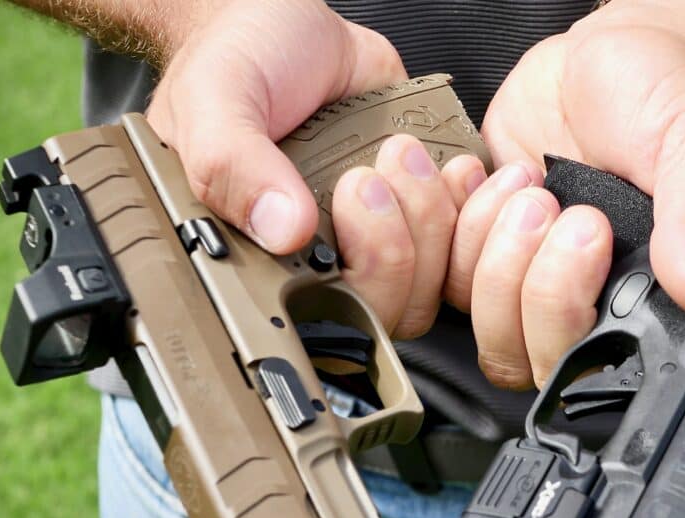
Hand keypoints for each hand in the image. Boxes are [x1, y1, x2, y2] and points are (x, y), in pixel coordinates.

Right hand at [146, 0, 487, 337]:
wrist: (282, 16)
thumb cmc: (236, 59)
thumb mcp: (215, 102)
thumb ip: (233, 166)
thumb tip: (284, 230)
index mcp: (261, 257)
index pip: (315, 320)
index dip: (348, 285)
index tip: (348, 205)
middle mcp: (321, 256)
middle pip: (385, 309)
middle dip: (394, 247)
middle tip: (370, 178)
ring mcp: (374, 235)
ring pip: (431, 284)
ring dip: (432, 220)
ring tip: (399, 153)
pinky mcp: (418, 207)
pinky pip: (463, 244)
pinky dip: (469, 206)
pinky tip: (449, 164)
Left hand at [447, 0, 684, 387]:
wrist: (612, 47)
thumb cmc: (666, 89)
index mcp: (644, 298)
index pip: (588, 363)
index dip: (565, 308)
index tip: (585, 228)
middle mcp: (585, 300)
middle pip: (518, 354)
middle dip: (519, 275)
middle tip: (546, 200)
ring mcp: (526, 274)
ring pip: (473, 313)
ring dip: (485, 240)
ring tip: (526, 176)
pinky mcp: (482, 241)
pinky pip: (438, 267)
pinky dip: (449, 217)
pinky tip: (483, 172)